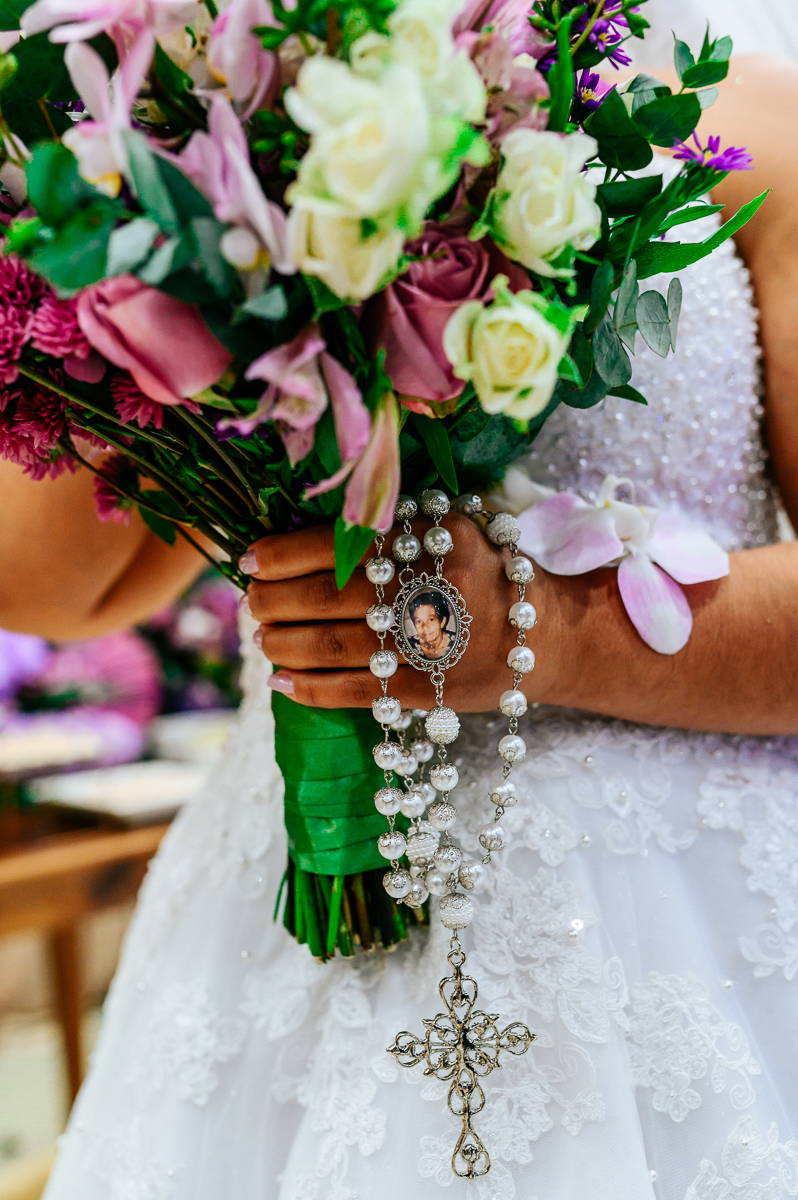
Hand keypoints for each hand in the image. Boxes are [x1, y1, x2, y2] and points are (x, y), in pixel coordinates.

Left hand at [245, 515, 561, 710]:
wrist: (547, 633)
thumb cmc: (484, 572)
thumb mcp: (448, 527)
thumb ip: (389, 528)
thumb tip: (300, 539)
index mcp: (427, 541)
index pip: (335, 545)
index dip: (280, 555)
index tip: (251, 561)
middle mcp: (423, 592)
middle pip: (323, 598)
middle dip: (271, 601)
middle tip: (253, 602)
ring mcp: (423, 647)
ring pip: (328, 647)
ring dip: (281, 644)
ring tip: (264, 639)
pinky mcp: (424, 692)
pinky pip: (351, 692)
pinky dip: (308, 688)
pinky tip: (282, 680)